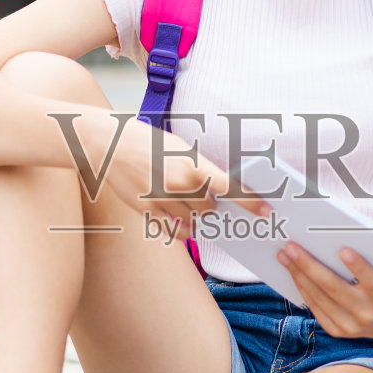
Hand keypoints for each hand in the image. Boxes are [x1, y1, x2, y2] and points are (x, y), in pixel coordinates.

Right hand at [85, 115, 267, 240]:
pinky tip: (182, 220)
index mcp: (190, 162)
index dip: (250, 201)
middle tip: (212, 200)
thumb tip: (219, 187)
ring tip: (189, 204)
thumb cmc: (145, 142)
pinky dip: (183, 229)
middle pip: (211, 208)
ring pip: (194, 220)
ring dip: (198, 217)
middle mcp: (178, 182)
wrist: (107, 144)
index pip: (229, 186)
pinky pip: (174, 230)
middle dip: (214, 206)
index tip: (265, 210)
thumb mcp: (177, 146)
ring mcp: (162, 199)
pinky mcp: (146, 210)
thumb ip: (198, 167)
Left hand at [279, 244, 372, 338]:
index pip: (370, 281)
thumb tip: (328, 245)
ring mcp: (350, 326)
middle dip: (309, 266)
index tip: (344, 250)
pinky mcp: (337, 331)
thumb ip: (362, 265)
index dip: (358, 267)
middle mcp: (366, 313)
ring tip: (284, 257)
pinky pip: (315, 307)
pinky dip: (303, 288)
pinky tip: (293, 273)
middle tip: (291, 247)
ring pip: (319, 298)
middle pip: (334, 288)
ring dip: (298, 275)